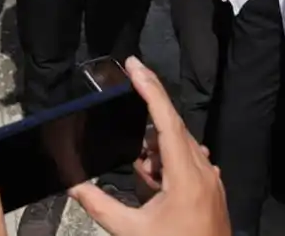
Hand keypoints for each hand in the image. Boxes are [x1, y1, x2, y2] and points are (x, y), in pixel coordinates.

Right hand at [69, 58, 228, 235]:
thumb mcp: (133, 232)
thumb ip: (100, 206)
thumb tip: (74, 186)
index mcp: (187, 176)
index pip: (166, 120)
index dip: (149, 89)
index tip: (134, 66)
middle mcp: (203, 172)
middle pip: (173, 130)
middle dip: (148, 122)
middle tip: (130, 117)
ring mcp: (210, 182)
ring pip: (180, 148)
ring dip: (156, 150)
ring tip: (141, 174)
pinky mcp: (210, 193)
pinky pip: (188, 164)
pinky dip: (167, 165)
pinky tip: (152, 182)